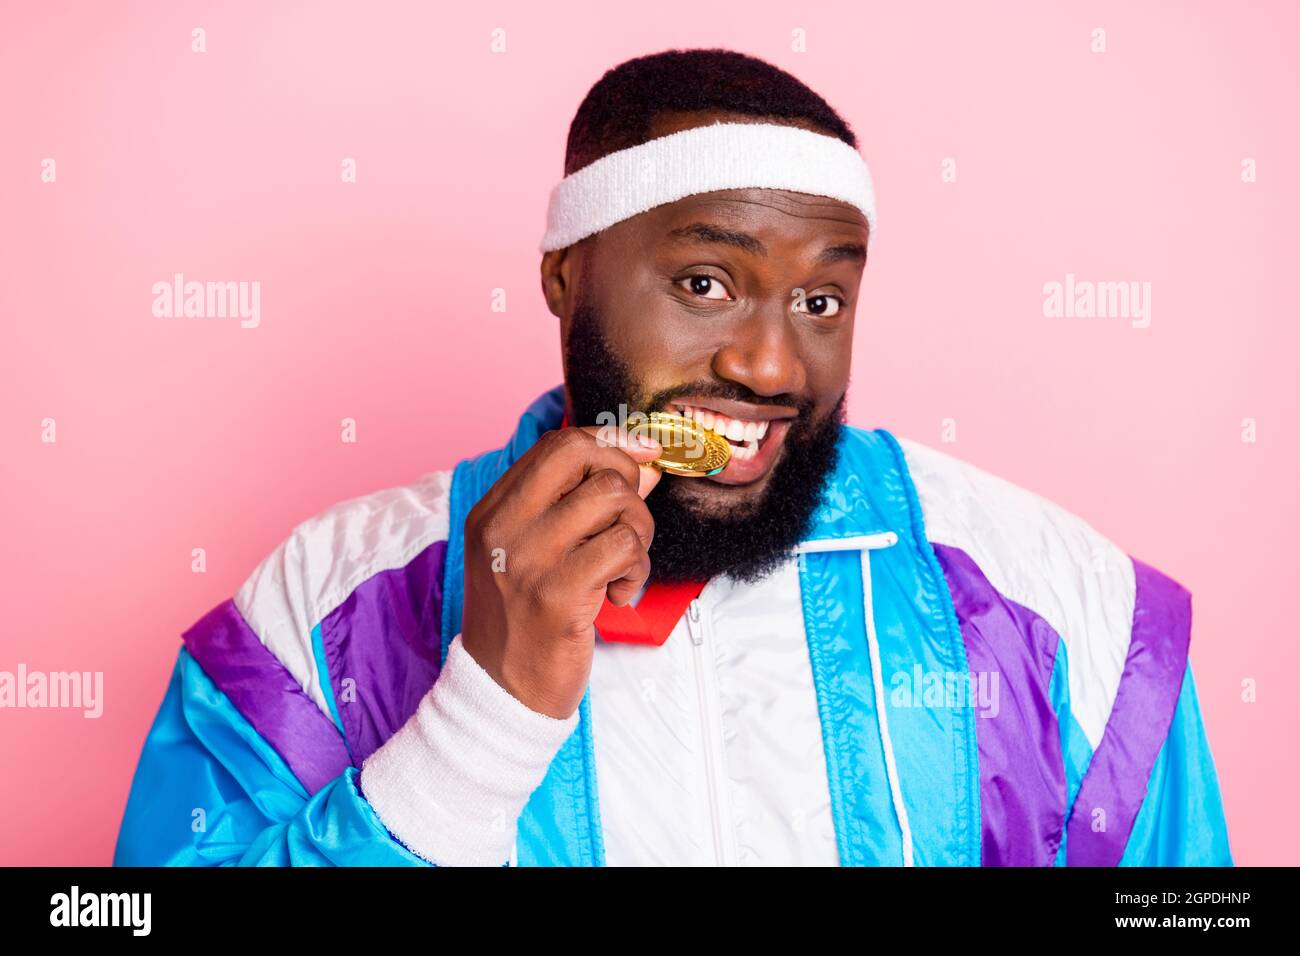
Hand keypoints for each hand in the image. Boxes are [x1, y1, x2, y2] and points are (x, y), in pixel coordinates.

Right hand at [459, 423, 662, 718]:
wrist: (502, 693)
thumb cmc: (525, 620)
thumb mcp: (534, 553)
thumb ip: (578, 505)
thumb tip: (645, 461)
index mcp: (493, 510)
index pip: (558, 444)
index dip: (610, 444)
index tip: (643, 459)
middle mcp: (504, 526)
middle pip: (586, 457)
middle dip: (627, 480)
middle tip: (626, 523)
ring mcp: (528, 559)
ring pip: (615, 499)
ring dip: (638, 531)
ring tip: (624, 566)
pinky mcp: (558, 595)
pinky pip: (624, 547)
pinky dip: (638, 569)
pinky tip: (620, 593)